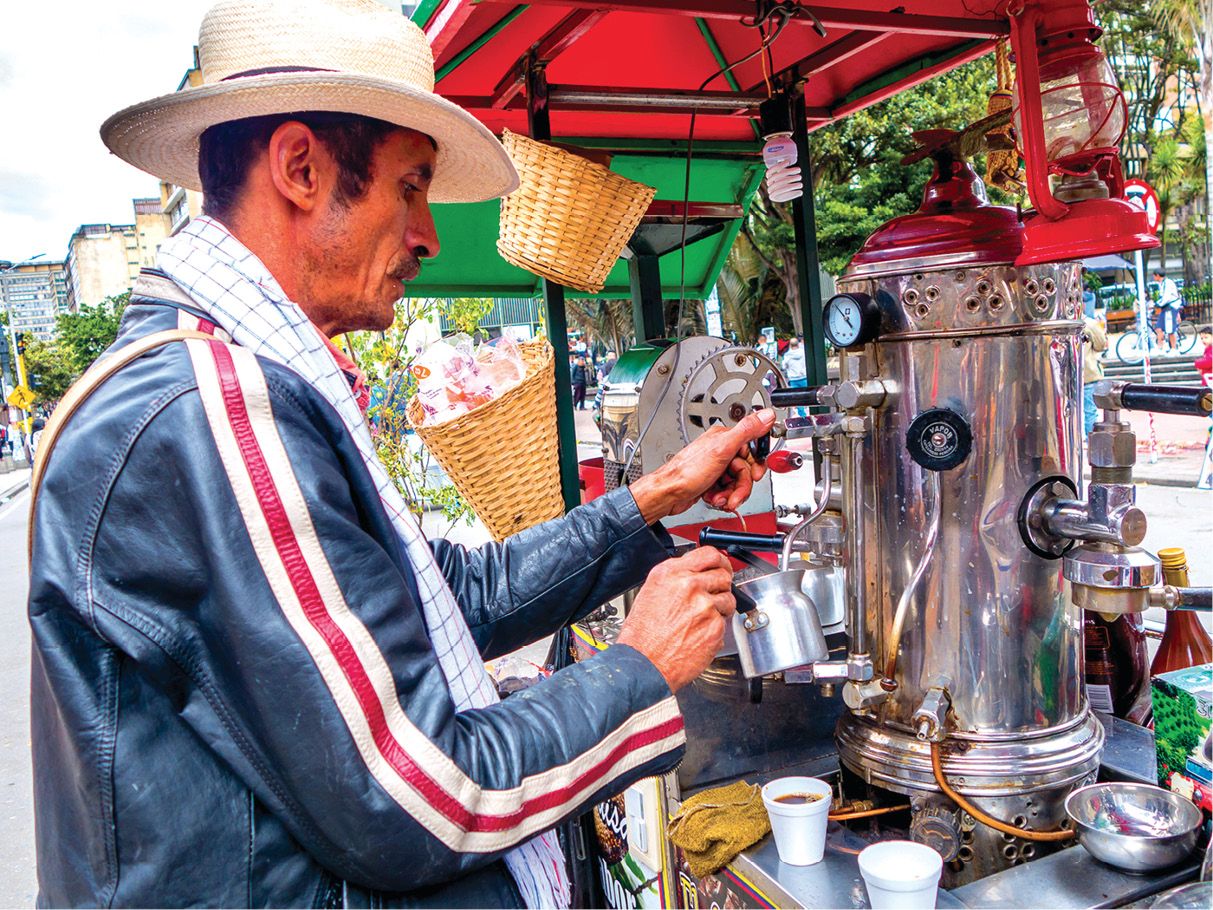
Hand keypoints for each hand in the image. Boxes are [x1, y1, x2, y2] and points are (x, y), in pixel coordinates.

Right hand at [616, 547, 735, 691]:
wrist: (644, 663)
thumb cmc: (643, 634)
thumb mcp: (651, 592)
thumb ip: (677, 578)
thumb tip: (695, 573)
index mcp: (671, 573)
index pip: (708, 554)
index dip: (719, 561)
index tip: (721, 566)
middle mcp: (689, 585)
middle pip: (723, 574)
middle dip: (721, 585)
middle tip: (714, 596)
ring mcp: (704, 606)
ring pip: (728, 599)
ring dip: (720, 608)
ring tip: (702, 620)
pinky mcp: (715, 627)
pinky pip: (726, 622)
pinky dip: (716, 628)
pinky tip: (699, 633)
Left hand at [629, 409, 775, 523]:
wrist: (668, 494)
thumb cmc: (687, 472)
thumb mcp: (722, 449)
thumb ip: (746, 430)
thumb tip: (766, 415)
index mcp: (724, 438)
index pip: (752, 449)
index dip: (755, 465)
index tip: (755, 476)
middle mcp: (719, 451)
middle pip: (745, 471)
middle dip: (740, 486)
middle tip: (734, 494)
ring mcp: (715, 467)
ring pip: (736, 483)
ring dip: (730, 494)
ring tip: (719, 497)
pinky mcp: (711, 481)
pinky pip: (727, 491)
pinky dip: (722, 498)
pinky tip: (713, 498)